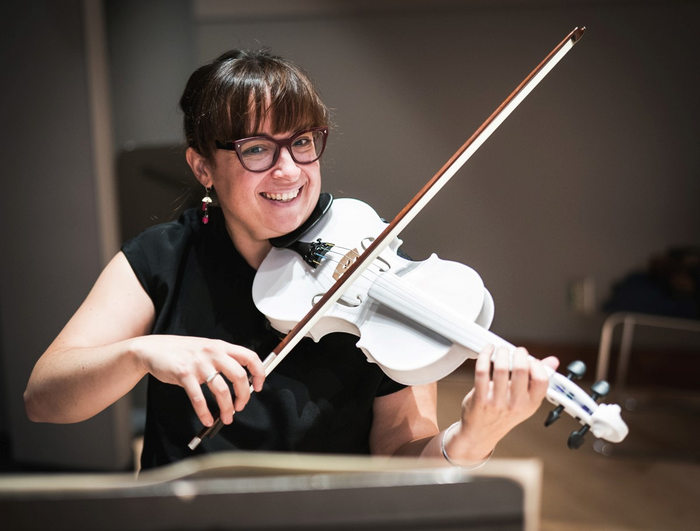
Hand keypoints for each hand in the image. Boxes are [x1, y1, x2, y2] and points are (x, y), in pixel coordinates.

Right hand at [132, 335, 264, 426]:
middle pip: (239, 376)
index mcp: (221, 346)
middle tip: (241, 406)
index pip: (249, 357)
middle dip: (243, 396)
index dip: (258, 372)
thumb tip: (242, 381)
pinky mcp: (184, 374)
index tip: (259, 386)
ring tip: (226, 417)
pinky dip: (204, 412)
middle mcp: (212, 353)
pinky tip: (206, 418)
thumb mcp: (207, 348)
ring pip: (221, 389)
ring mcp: (198, 363)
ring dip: (226, 408)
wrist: (154, 348)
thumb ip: (223, 359)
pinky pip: (198, 397)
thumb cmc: (182, 351)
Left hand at [449, 344, 558, 460]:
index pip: (541, 380)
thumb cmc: (504, 414)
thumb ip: (537, 379)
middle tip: (515, 351)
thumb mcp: (525, 401)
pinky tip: (487, 351)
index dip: (537, 365)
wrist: (480, 434)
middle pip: (521, 369)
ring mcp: (497, 402)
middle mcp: (516, 404)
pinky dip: (484, 356)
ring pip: (501, 368)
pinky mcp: (480, 398)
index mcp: (531, 403)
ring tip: (501, 350)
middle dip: (519, 353)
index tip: (530, 359)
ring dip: (501, 353)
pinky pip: (482, 371)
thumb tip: (553, 361)